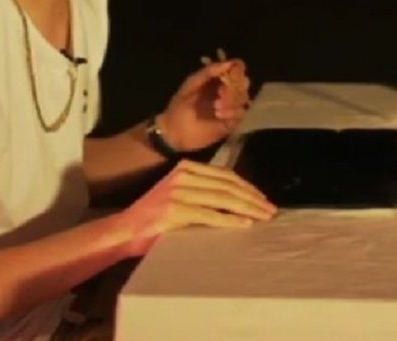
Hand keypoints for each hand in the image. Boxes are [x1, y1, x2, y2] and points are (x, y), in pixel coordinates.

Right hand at [116, 160, 276, 255]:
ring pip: (223, 198)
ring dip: (247, 208)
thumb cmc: (155, 216)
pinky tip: (244, 224)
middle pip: (227, 185)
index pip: (225, 175)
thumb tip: (238, 197)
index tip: (263, 199)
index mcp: (187, 167)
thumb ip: (203, 190)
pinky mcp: (175, 210)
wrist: (125, 230)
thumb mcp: (180, 193)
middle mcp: (184, 175)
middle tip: (271, 210)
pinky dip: (230, 219)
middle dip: (253, 198)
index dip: (248, 187)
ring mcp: (179, 191)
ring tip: (263, 217)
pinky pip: (210, 214)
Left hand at [159, 58, 251, 152]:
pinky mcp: (231, 122)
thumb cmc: (180, 106)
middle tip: (220, 94)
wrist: (174, 131)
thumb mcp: (191, 85)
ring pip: (244, 98)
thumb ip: (208, 72)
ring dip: (232, 100)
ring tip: (216, 107)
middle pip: (244, 83)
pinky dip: (232, 113)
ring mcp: (230, 107)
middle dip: (235, 87)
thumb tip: (229, 63)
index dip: (237, 70)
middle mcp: (227, 91)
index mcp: (217, 79)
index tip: (230, 76)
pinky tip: (219, 115)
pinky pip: (241, 114)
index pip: (237, 69)